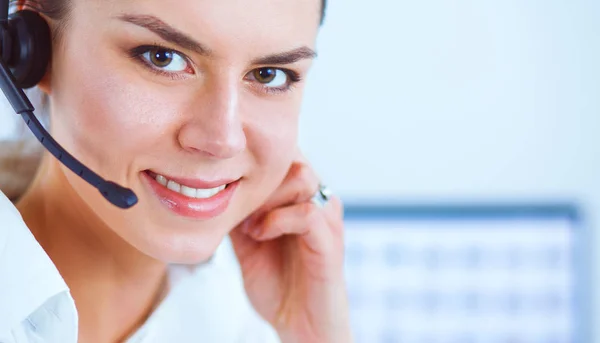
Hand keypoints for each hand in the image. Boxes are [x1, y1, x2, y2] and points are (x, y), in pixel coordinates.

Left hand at [229, 151, 351, 342]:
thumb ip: (239, 210)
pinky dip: (277, 219)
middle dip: (258, 176)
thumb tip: (212, 185)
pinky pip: (308, 213)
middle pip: (292, 155)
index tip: (227, 181)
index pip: (283, 152)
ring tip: (250, 224)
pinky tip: (260, 234)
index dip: (254, 159)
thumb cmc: (277, 282)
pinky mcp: (330, 242)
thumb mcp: (247, 240)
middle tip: (238, 205)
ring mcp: (326, 218)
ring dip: (268, 196)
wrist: (299, 324)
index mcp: (300, 196)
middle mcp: (318, 199)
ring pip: (302, 175)